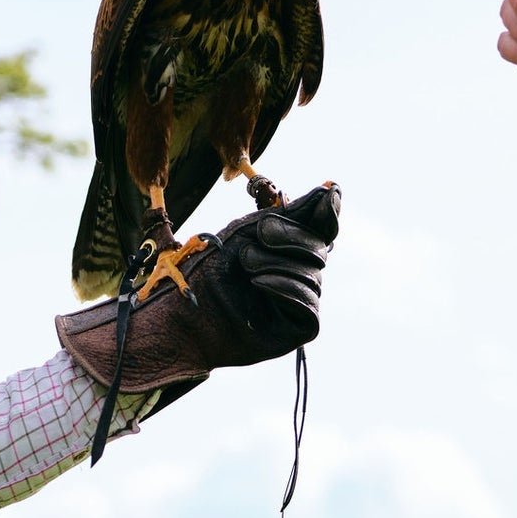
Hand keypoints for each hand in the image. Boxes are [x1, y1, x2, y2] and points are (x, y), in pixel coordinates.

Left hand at [58, 184, 340, 393]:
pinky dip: (284, 288)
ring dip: (275, 262)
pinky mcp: (298, 330)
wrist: (184, 311)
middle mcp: (302, 275)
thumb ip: (291, 213)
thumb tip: (332, 189)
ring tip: (245, 266)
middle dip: (289, 234)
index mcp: (292, 249)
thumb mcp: (250, 231)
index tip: (330, 187)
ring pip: (312, 275)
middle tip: (258, 234)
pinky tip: (258, 284)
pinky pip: (308, 305)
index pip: (325, 227)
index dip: (328, 210)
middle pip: (319, 247)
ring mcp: (302, 303)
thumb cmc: (211, 269)